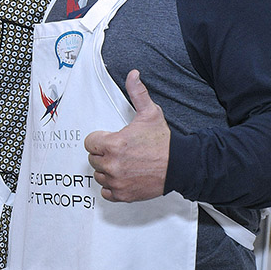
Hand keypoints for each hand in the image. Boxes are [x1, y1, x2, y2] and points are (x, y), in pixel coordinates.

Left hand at [84, 70, 169, 202]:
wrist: (180, 166)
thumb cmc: (164, 143)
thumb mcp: (150, 113)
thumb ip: (138, 93)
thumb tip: (133, 75)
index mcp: (114, 144)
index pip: (90, 142)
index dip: (100, 139)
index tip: (111, 139)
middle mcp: (112, 164)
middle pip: (93, 159)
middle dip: (104, 154)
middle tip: (120, 151)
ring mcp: (117, 181)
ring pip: (99, 175)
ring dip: (107, 170)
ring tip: (123, 163)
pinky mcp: (123, 194)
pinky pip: (106, 191)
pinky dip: (113, 186)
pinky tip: (123, 177)